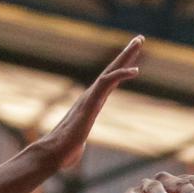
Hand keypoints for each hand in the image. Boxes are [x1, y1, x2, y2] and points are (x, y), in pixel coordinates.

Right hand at [36, 37, 143, 169]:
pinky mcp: (90, 104)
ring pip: (110, 71)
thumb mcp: (77, 143)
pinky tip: (136, 70)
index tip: (135, 58)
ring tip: (139, 41)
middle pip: (111, 70)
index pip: (109, 82)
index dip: (122, 69)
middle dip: (126, 54)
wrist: (53, 154)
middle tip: (140, 38)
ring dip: (126, 56)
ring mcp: (90, 98)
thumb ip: (79, 140)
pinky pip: (106, 84)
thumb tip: (75, 148)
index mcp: (91, 103)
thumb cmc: (64, 152)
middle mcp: (91, 96)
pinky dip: (120, 75)